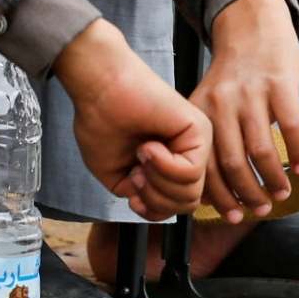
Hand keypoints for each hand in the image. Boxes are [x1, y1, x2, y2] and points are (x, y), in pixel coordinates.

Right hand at [54, 20, 211, 219]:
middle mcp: (187, 153)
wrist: (99, 88)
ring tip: (140, 157)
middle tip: (136, 174)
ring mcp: (196, 141)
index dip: (152, 210)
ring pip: (190, 193)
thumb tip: (164, 209)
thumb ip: (146, 199)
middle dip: (156, 200)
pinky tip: (147, 147)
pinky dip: (163, 166)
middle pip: (186, 205)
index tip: (131, 187)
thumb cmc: (102, 123)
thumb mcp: (119, 179)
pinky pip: (190, 171)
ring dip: (157, 183)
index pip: (176, 207)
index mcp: (170, 164)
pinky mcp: (199, 129)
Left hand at [191, 0, 298, 219]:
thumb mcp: (210, 101)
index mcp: (201, 112)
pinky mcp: (281, 83)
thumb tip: (212, 193)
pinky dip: (298, 153)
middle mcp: (222, 103)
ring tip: (282, 194)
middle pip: (232, 163)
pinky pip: (291, 127)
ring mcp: (252, 92)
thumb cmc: (234, 76)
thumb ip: (210, 139)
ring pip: (260, 150)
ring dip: (273, 180)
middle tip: (260, 210)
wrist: (253, 27)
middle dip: (247, 194)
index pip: (205, 165)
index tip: (232, 216)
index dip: (219, 196)